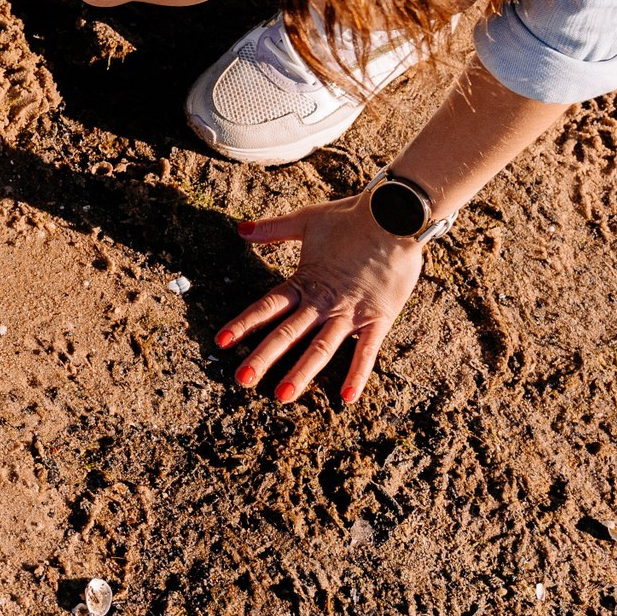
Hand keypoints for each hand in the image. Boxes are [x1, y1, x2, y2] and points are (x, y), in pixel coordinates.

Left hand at [217, 196, 425, 405]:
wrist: (395, 216)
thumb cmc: (350, 218)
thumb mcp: (306, 221)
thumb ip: (272, 230)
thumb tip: (240, 228)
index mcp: (304, 282)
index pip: (267, 306)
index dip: (243, 324)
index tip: (220, 342)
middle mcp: (322, 302)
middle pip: (287, 333)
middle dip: (263, 357)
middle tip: (242, 380)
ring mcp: (350, 313)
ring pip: (321, 348)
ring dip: (301, 372)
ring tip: (282, 396)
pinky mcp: (378, 318)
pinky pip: (367, 352)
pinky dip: (357, 375)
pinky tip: (347, 399)